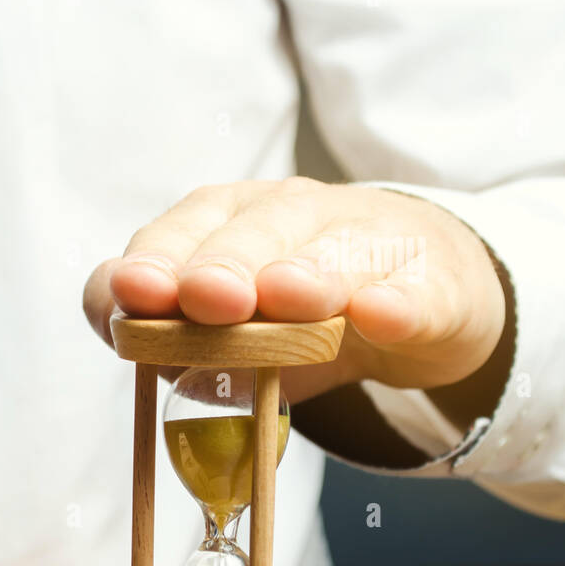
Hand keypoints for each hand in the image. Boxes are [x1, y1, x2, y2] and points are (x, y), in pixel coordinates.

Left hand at [83, 177, 504, 404]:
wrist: (417, 296)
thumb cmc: (292, 316)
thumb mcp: (219, 331)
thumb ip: (163, 338)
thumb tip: (132, 349)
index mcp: (225, 223)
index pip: (181, 232)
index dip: (155, 262)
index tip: (133, 293)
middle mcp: (292, 217)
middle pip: (254, 232)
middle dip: (223, 263)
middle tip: (205, 297)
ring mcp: (367, 242)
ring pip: (335, 252)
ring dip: (307, 273)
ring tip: (286, 297)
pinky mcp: (432, 283)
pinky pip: (415, 291)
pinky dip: (397, 303)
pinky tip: (380, 314)